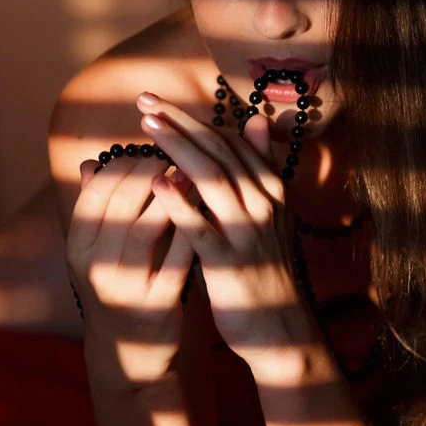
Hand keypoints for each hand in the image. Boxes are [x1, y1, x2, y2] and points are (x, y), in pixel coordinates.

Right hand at [66, 151, 196, 392]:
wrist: (132, 350)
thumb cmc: (120, 285)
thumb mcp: (99, 252)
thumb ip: (96, 210)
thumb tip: (89, 162)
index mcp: (78, 247)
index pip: (97, 190)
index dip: (125, 163)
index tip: (152, 148)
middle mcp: (95, 266)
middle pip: (121, 203)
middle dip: (151, 171)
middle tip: (177, 155)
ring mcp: (126, 287)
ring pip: (149, 227)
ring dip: (174, 194)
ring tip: (195, 174)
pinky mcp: (158, 305)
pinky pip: (179, 257)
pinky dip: (194, 227)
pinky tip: (210, 209)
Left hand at [135, 93, 310, 371]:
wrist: (281, 327)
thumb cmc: (267, 266)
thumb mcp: (272, 212)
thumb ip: (261, 165)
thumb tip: (257, 119)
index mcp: (270, 189)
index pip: (229, 141)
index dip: (192, 118)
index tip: (158, 101)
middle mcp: (263, 203)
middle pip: (219, 151)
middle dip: (180, 122)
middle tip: (144, 99)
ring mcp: (247, 232)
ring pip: (212, 179)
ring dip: (178, 148)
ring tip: (147, 125)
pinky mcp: (230, 263)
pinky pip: (201, 227)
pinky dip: (180, 202)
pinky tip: (156, 182)